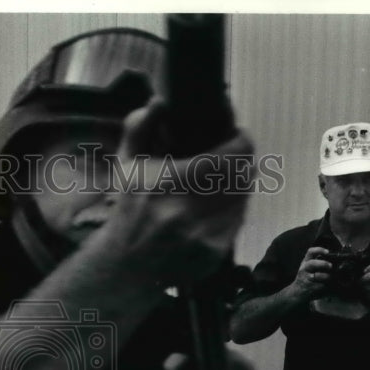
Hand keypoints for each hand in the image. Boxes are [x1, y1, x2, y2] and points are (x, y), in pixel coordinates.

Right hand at [112, 99, 253, 282]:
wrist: (125, 267)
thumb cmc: (128, 211)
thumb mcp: (126, 166)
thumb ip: (139, 128)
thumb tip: (158, 102)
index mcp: (172, 182)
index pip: (234, 153)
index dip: (241, 140)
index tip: (235, 135)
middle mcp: (191, 211)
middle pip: (244, 174)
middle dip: (241, 161)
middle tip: (231, 156)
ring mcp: (206, 235)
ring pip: (244, 198)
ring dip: (238, 186)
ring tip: (220, 182)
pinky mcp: (214, 253)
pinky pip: (237, 222)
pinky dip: (231, 211)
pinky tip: (214, 208)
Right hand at [290, 247, 332, 300]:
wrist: (297, 292)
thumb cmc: (308, 277)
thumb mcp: (310, 267)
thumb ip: (321, 262)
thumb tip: (339, 262)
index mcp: (306, 261)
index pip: (311, 252)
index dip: (319, 250)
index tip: (327, 252)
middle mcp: (305, 268)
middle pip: (312, 263)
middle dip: (322, 264)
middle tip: (330, 266)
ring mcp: (306, 278)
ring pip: (316, 276)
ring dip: (325, 276)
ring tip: (331, 278)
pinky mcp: (309, 287)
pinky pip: (319, 286)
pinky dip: (326, 286)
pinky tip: (329, 285)